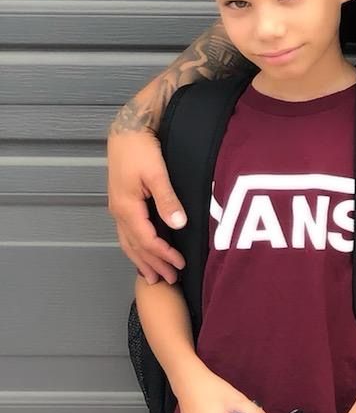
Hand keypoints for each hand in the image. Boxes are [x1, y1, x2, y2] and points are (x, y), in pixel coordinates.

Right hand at [107, 128, 186, 283]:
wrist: (126, 131)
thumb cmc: (141, 149)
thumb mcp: (157, 173)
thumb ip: (167, 199)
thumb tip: (178, 224)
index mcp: (127, 208)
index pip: (147, 240)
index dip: (164, 255)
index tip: (180, 265)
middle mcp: (119, 212)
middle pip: (136, 247)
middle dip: (153, 265)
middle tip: (169, 281)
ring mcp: (118, 209)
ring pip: (128, 243)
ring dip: (141, 261)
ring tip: (153, 277)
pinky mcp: (121, 203)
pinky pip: (126, 234)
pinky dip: (134, 248)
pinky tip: (140, 254)